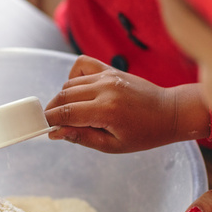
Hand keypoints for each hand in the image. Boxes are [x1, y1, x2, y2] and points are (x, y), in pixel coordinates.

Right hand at [44, 56, 177, 152]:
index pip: (66, 113)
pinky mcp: (110, 69)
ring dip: (62, 97)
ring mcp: (107, 75)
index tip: (42, 128)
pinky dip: (73, 77)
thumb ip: (82, 137)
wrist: (169, 112)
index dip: (50, 121)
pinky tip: (80, 91)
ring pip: (70, 83)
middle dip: (52, 110)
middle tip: (51, 123)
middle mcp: (105, 88)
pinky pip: (81, 65)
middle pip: (64, 96)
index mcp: (106, 110)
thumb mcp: (112, 145)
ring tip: (69, 112)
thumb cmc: (144, 134)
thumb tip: (55, 133)